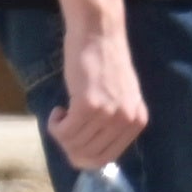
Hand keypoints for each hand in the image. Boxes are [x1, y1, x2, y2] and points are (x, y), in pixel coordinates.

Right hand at [49, 10, 147, 172]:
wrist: (98, 33)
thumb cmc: (104, 63)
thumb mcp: (120, 98)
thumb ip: (111, 125)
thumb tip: (87, 158)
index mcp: (137, 121)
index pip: (106, 158)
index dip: (83, 156)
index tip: (73, 142)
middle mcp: (126, 120)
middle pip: (88, 156)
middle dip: (69, 148)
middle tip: (63, 128)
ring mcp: (109, 114)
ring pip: (73, 145)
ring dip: (60, 133)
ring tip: (62, 113)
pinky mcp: (88, 105)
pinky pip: (63, 132)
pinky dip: (54, 125)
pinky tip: (58, 109)